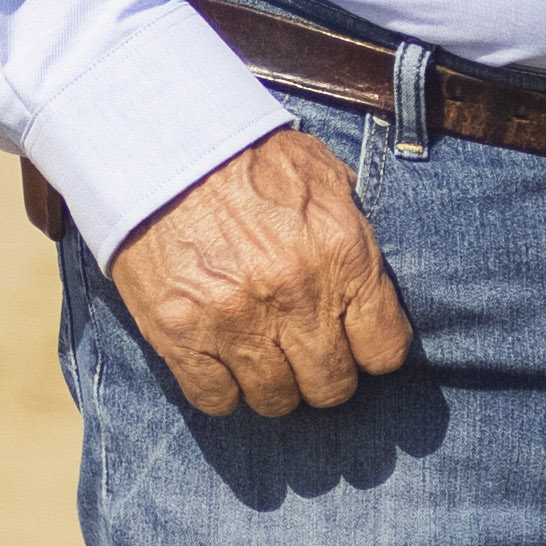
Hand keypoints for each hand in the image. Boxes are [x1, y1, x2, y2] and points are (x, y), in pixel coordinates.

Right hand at [105, 125, 409, 419]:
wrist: (161, 145)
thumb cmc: (247, 158)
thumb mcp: (324, 179)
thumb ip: (356, 236)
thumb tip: (373, 290)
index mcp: (340, 254)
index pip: (384, 351)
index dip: (370, 352)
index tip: (354, 343)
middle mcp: (294, 294)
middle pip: (331, 387)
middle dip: (323, 375)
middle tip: (305, 353)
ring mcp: (235, 320)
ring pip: (276, 401)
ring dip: (273, 385)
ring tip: (262, 356)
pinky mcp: (180, 334)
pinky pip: (217, 399)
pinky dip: (222, 388)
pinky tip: (221, 360)